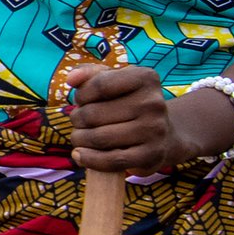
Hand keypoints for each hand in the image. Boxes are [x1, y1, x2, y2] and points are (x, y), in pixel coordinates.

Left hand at [68, 64, 182, 173]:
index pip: (99, 85)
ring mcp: (155, 130)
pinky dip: (89, 159)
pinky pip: (111, 160)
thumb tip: (72, 79)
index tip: (81, 101)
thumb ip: (90, 74)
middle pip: (94, 114)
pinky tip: (80, 155)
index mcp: (146, 78)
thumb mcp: (115, 81)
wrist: (162, 134)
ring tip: (79, 137)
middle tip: (78, 122)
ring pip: (99, 138)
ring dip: (79, 139)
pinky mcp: (151, 155)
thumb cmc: (129, 103)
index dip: (81, 95)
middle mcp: (154, 103)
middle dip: (77, 119)